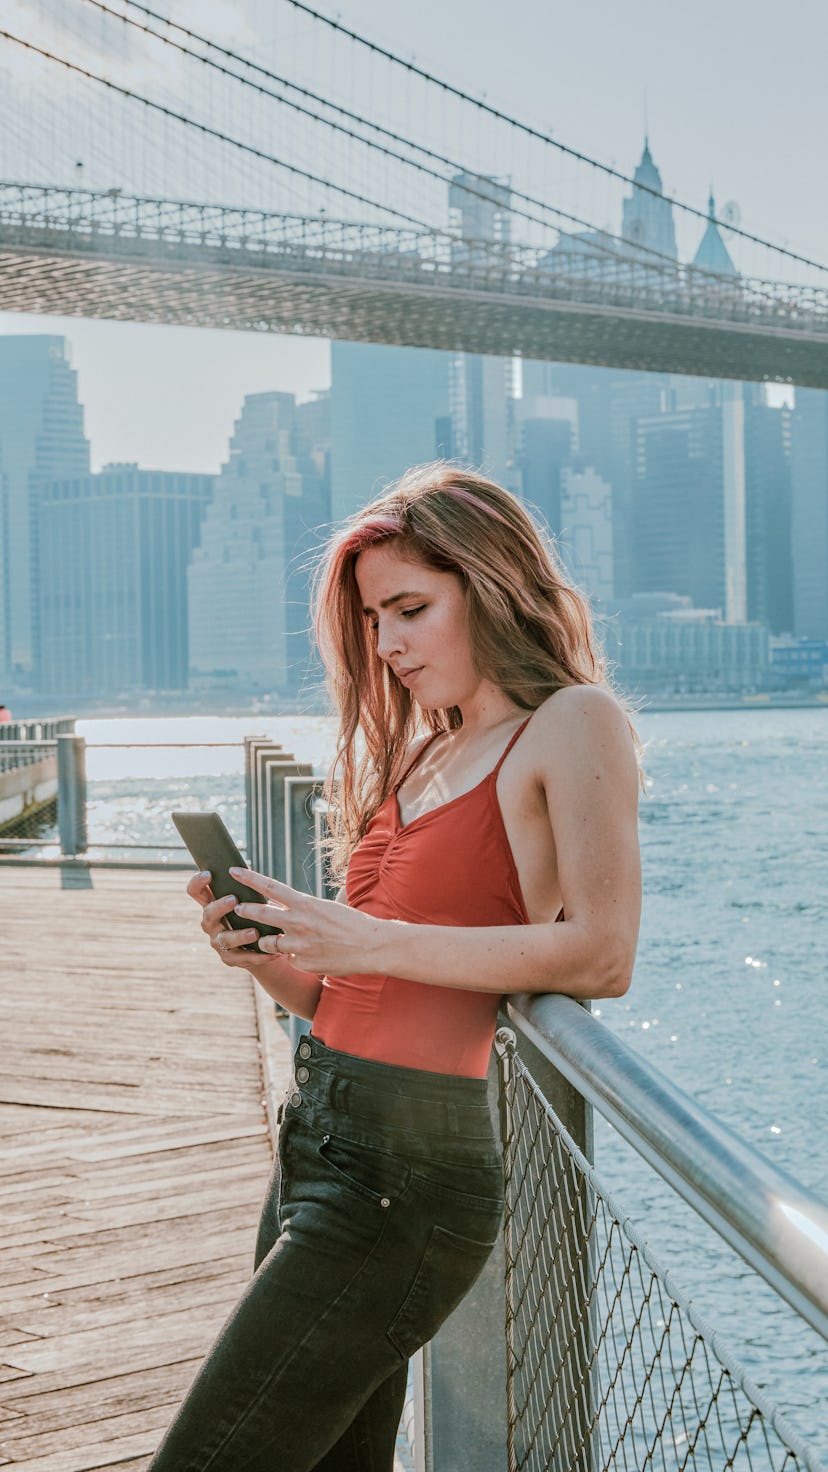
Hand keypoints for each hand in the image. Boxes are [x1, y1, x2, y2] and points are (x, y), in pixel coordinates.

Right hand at [185, 870, 276, 970]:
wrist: (261, 945)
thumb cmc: (254, 915)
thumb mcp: (249, 900)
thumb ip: (247, 890)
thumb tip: (255, 874)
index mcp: (213, 905)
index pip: (196, 892)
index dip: (197, 882)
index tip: (208, 873)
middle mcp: (211, 924)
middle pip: (208, 914)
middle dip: (220, 906)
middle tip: (234, 899)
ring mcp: (218, 942)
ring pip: (226, 939)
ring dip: (240, 935)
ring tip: (255, 933)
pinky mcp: (230, 959)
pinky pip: (244, 957)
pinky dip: (259, 955)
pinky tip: (273, 953)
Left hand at [230, 867, 383, 975]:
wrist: (372, 946)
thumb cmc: (353, 923)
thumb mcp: (327, 907)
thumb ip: (303, 907)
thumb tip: (287, 903)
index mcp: (304, 903)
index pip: (269, 887)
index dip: (248, 878)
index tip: (233, 871)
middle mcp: (298, 922)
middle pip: (260, 914)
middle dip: (246, 911)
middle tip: (238, 908)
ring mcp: (298, 945)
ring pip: (268, 943)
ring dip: (270, 942)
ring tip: (280, 941)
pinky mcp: (302, 963)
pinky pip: (289, 960)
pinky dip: (294, 958)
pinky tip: (310, 956)